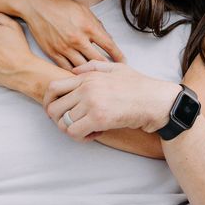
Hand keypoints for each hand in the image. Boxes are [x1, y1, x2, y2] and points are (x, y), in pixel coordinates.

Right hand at [25, 0, 124, 68]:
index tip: (123, 62)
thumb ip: (97, 25)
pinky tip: (80, 76)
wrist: (37, 6)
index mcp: (88, 26)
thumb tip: (108, 39)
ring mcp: (65, 47)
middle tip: (112, 73)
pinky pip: (67, 68)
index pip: (109, 46)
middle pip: (98, 60)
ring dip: (91, 73)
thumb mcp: (84, 10)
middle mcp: (78, 39)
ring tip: (98, 77)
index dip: (119, 56)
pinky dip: (75, 73)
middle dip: (107, 68)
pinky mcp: (53, 53)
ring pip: (83, 68)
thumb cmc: (61, 5)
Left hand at [43, 61, 180, 140]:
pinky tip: (94, 134)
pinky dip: (81, 137)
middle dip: (59, 120)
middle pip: (53, 108)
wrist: (155, 101)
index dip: (48, 102)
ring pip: (63, 123)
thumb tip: (74, 71)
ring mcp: (91, 102)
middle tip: (73, 124)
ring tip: (87, 130)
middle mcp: (86, 88)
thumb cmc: (139, 86)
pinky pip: (74, 132)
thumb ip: (93, 67)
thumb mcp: (116, 68)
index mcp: (88, 76)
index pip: (53, 88)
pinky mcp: (99, 118)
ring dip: (72, 130)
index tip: (55, 112)